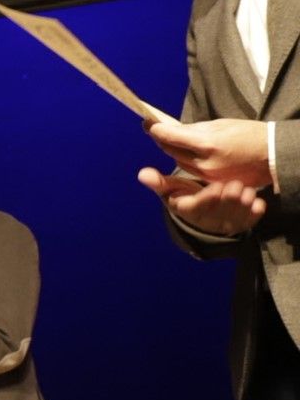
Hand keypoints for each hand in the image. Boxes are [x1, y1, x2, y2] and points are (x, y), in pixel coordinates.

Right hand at [138, 165, 264, 235]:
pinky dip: (254, 212)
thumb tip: (142, 174)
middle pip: (219, 211)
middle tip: (236, 184)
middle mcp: (205, 221)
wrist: (203, 214)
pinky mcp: (239, 226)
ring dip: (242, 203)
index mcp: (187, 211)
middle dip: (228, 198)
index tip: (217, 186)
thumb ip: (159, 182)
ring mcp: (224, 225)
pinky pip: (249, 221)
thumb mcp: (171, 190)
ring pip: (235, 216)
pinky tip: (257, 202)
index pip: (197, 207)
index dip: (208, 198)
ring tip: (246, 189)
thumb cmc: (186, 196)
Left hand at [145, 114, 272, 187]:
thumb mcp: (220, 124)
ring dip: (172, 149)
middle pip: (170, 150)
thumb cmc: (248, 134)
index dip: (155, 129)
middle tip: (155, 129)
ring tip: (171, 138)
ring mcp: (208, 175)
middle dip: (161, 138)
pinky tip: (188, 152)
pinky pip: (191, 169)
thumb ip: (193, 129)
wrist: (272, 155)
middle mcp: (204, 162)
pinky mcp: (212, 182)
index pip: (169, 136)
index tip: (148, 123)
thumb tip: (171, 128)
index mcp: (207, 143)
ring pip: (178, 161)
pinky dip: (186, 159)